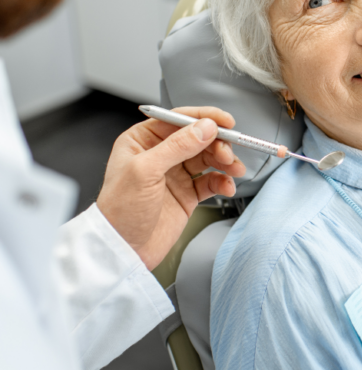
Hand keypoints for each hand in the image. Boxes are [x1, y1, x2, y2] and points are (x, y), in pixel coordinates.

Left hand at [96, 106, 246, 270]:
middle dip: (218, 143)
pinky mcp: (187, 194)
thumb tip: (205, 127)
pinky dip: (223, 182)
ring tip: (234, 169)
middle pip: (198, 137)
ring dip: (225, 161)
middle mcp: (160, 154)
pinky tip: (227, 186)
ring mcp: (175, 174)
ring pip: (208, 158)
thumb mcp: (145, 171)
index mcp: (142, 140)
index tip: (225, 122)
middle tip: (228, 153)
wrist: (122, 251)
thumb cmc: (119, 211)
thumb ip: (177, 146)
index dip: (204, 118)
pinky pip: (211, 181)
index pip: (178, 119)